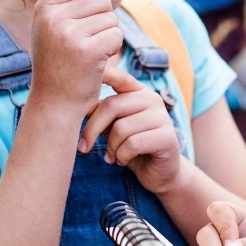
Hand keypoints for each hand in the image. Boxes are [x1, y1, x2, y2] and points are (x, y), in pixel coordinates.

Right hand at [30, 0, 122, 110]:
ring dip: (107, 36)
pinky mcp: (88, 50)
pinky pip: (116, 36)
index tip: (83, 18)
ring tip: (89, 53)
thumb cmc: (57, 62)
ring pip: (111, 18)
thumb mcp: (49, 26)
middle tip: (86, 41)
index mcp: (44, 8)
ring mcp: (69, 34)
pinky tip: (96, 62)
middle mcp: (53, 17)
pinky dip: (112, 50)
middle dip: (102, 20)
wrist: (55, 102)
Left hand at [78, 66, 181, 194]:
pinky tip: (123, 161)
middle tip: (83, 147)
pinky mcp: (167, 137)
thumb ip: (101, 113)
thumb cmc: (132, 148)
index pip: (119, 77)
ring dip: (111, 148)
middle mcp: (152, 99)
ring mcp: (162, 117)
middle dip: (92, 129)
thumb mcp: (114, 127)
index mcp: (139, 92)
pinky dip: (122, 156)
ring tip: (112, 156)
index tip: (85, 72)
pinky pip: (132, 144)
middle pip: (112, 106)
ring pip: (121, 128)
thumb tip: (79, 103)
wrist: (159, 173)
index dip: (104, 73)